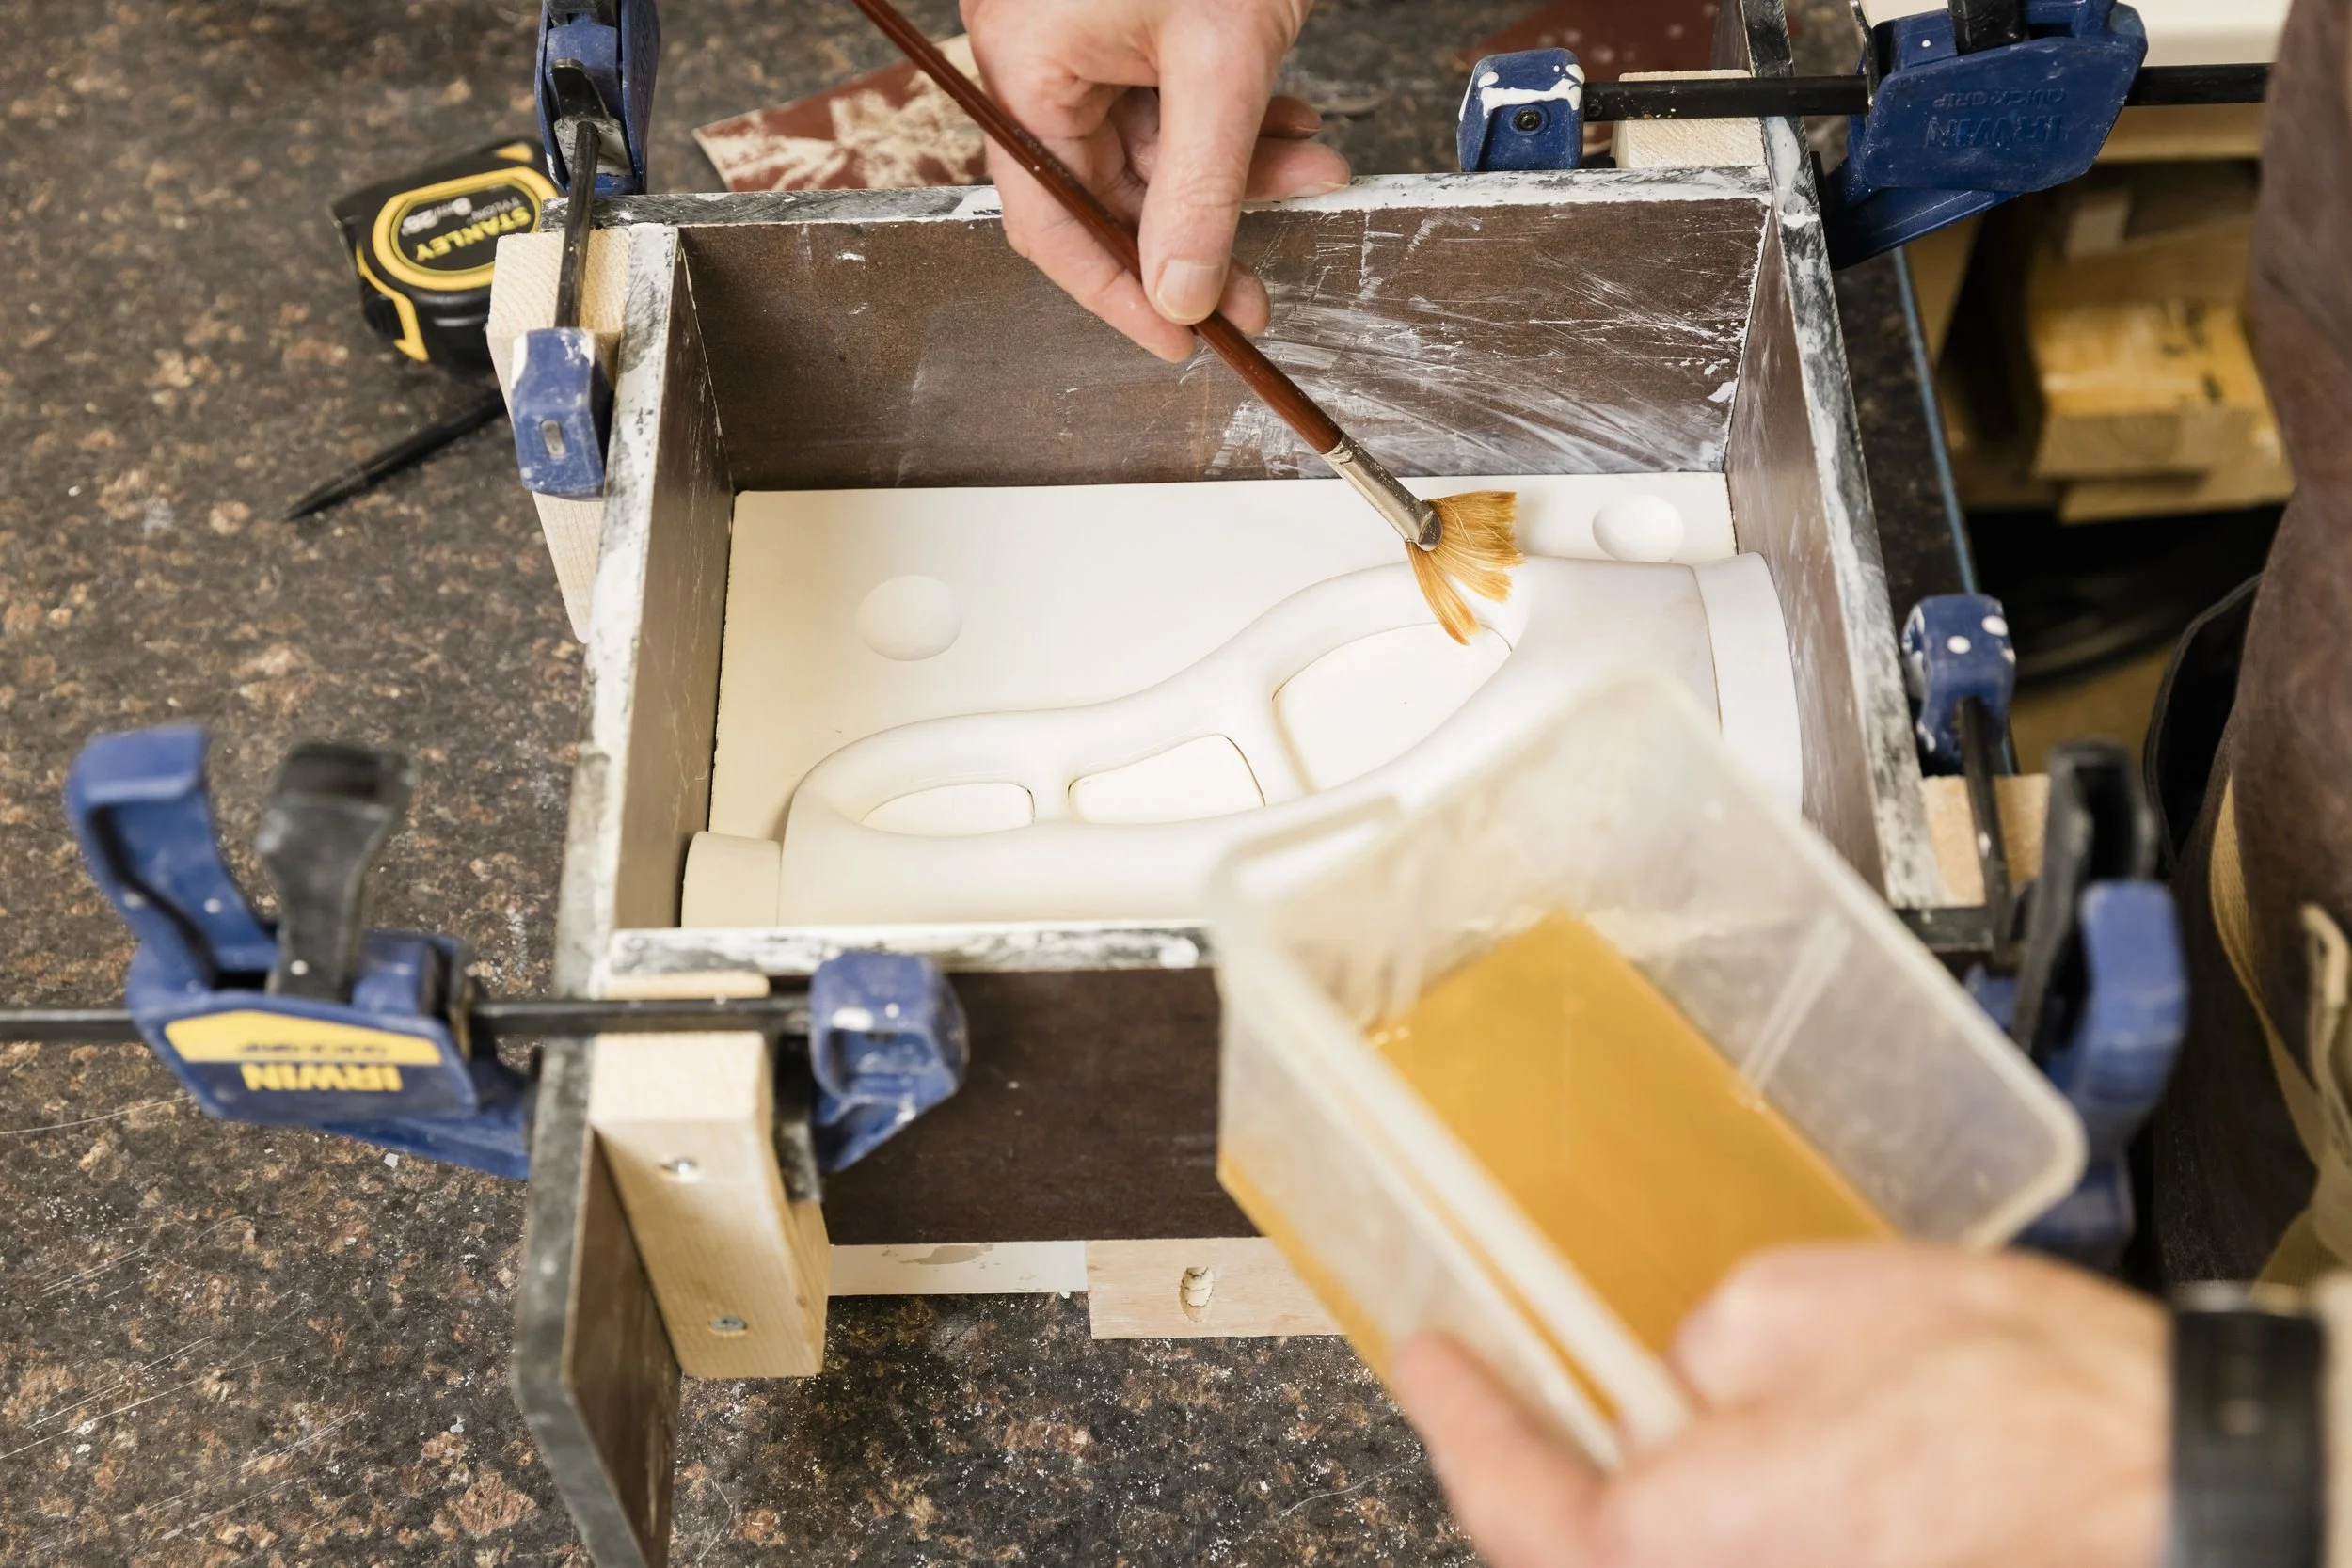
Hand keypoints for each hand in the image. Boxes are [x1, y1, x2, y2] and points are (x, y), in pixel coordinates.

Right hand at [960, 0, 1351, 360]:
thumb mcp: (1222, 61)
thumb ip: (1202, 189)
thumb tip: (1183, 293)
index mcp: (1027, 62)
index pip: (1055, 222)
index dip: (1119, 295)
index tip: (1182, 344)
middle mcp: (1039, 51)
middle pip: (1110, 188)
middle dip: (1202, 230)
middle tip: (1260, 287)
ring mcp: (1085, 28)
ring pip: (1155, 142)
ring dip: (1238, 170)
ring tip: (1313, 171)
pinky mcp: (1132, 11)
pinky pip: (1173, 92)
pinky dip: (1236, 118)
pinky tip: (1293, 123)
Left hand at [1390, 1244, 2167, 1567]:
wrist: (2181, 1498)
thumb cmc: (2023, 1411)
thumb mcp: (1802, 1301)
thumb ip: (1699, 1350)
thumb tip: (1684, 1384)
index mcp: (1672, 1540)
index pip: (1509, 1492)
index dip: (1457, 1416)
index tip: (1426, 1359)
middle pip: (1572, 1552)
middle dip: (1528, 1470)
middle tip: (1495, 1394)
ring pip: (1660, 1560)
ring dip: (1623, 1502)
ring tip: (1611, 1419)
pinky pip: (1737, 1563)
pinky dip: (1709, 1520)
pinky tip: (1732, 1462)